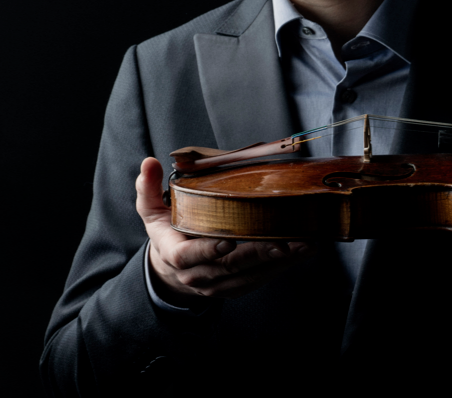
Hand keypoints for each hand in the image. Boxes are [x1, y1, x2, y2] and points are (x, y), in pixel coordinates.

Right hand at [135, 157, 314, 304]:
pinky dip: (282, 266)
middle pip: (228, 266)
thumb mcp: (151, 210)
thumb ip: (148, 187)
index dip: (207, 249)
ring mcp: (217, 284)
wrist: (172, 270)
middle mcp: (196, 274)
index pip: (188, 256)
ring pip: (250, 275)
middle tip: (285, 240)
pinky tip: (302, 252)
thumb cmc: (167, 232)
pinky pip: (261, 279)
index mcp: (174, 254)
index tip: (227, 239)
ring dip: (279, 261)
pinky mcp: (236, 287)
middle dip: (258, 254)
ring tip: (303, 244)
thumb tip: (149, 163)